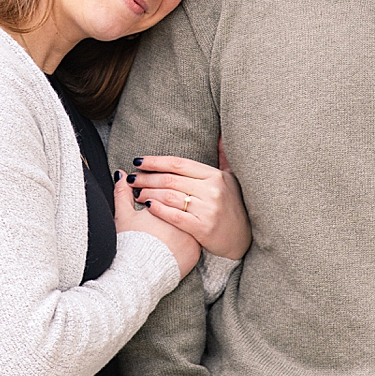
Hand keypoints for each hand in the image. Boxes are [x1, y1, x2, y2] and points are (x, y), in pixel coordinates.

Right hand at [113, 171, 199, 276]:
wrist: (138, 276)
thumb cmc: (129, 245)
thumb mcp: (123, 216)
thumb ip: (122, 193)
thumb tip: (120, 175)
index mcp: (166, 205)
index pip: (167, 190)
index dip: (156, 189)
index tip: (147, 196)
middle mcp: (184, 216)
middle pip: (181, 202)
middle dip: (169, 199)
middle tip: (156, 209)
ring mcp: (192, 234)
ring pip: (190, 219)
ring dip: (181, 215)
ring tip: (165, 225)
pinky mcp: (195, 251)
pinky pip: (193, 237)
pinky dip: (185, 234)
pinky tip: (175, 236)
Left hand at [126, 138, 250, 259]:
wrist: (243, 240)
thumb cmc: (232, 207)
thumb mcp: (231, 179)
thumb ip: (223, 158)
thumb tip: (221, 135)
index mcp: (215, 176)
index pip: (178, 163)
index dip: (155, 161)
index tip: (138, 162)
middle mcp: (212, 190)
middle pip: (170, 180)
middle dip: (146, 178)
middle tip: (131, 178)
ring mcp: (208, 209)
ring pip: (169, 196)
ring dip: (148, 193)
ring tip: (135, 192)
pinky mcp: (202, 228)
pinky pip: (174, 216)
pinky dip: (158, 209)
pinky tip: (146, 206)